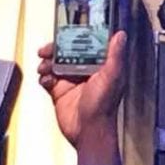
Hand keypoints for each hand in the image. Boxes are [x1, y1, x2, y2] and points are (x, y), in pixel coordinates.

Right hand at [36, 30, 127, 148]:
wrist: (87, 131)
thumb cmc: (104, 106)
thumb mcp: (112, 76)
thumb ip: (116, 55)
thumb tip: (120, 35)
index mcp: (101, 65)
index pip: (88, 45)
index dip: (76, 37)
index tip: (66, 33)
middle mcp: (86, 71)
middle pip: (68, 53)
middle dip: (56, 49)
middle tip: (47, 49)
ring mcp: (71, 81)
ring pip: (55, 64)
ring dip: (47, 62)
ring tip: (44, 66)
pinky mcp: (59, 92)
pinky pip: (48, 79)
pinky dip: (44, 77)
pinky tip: (46, 80)